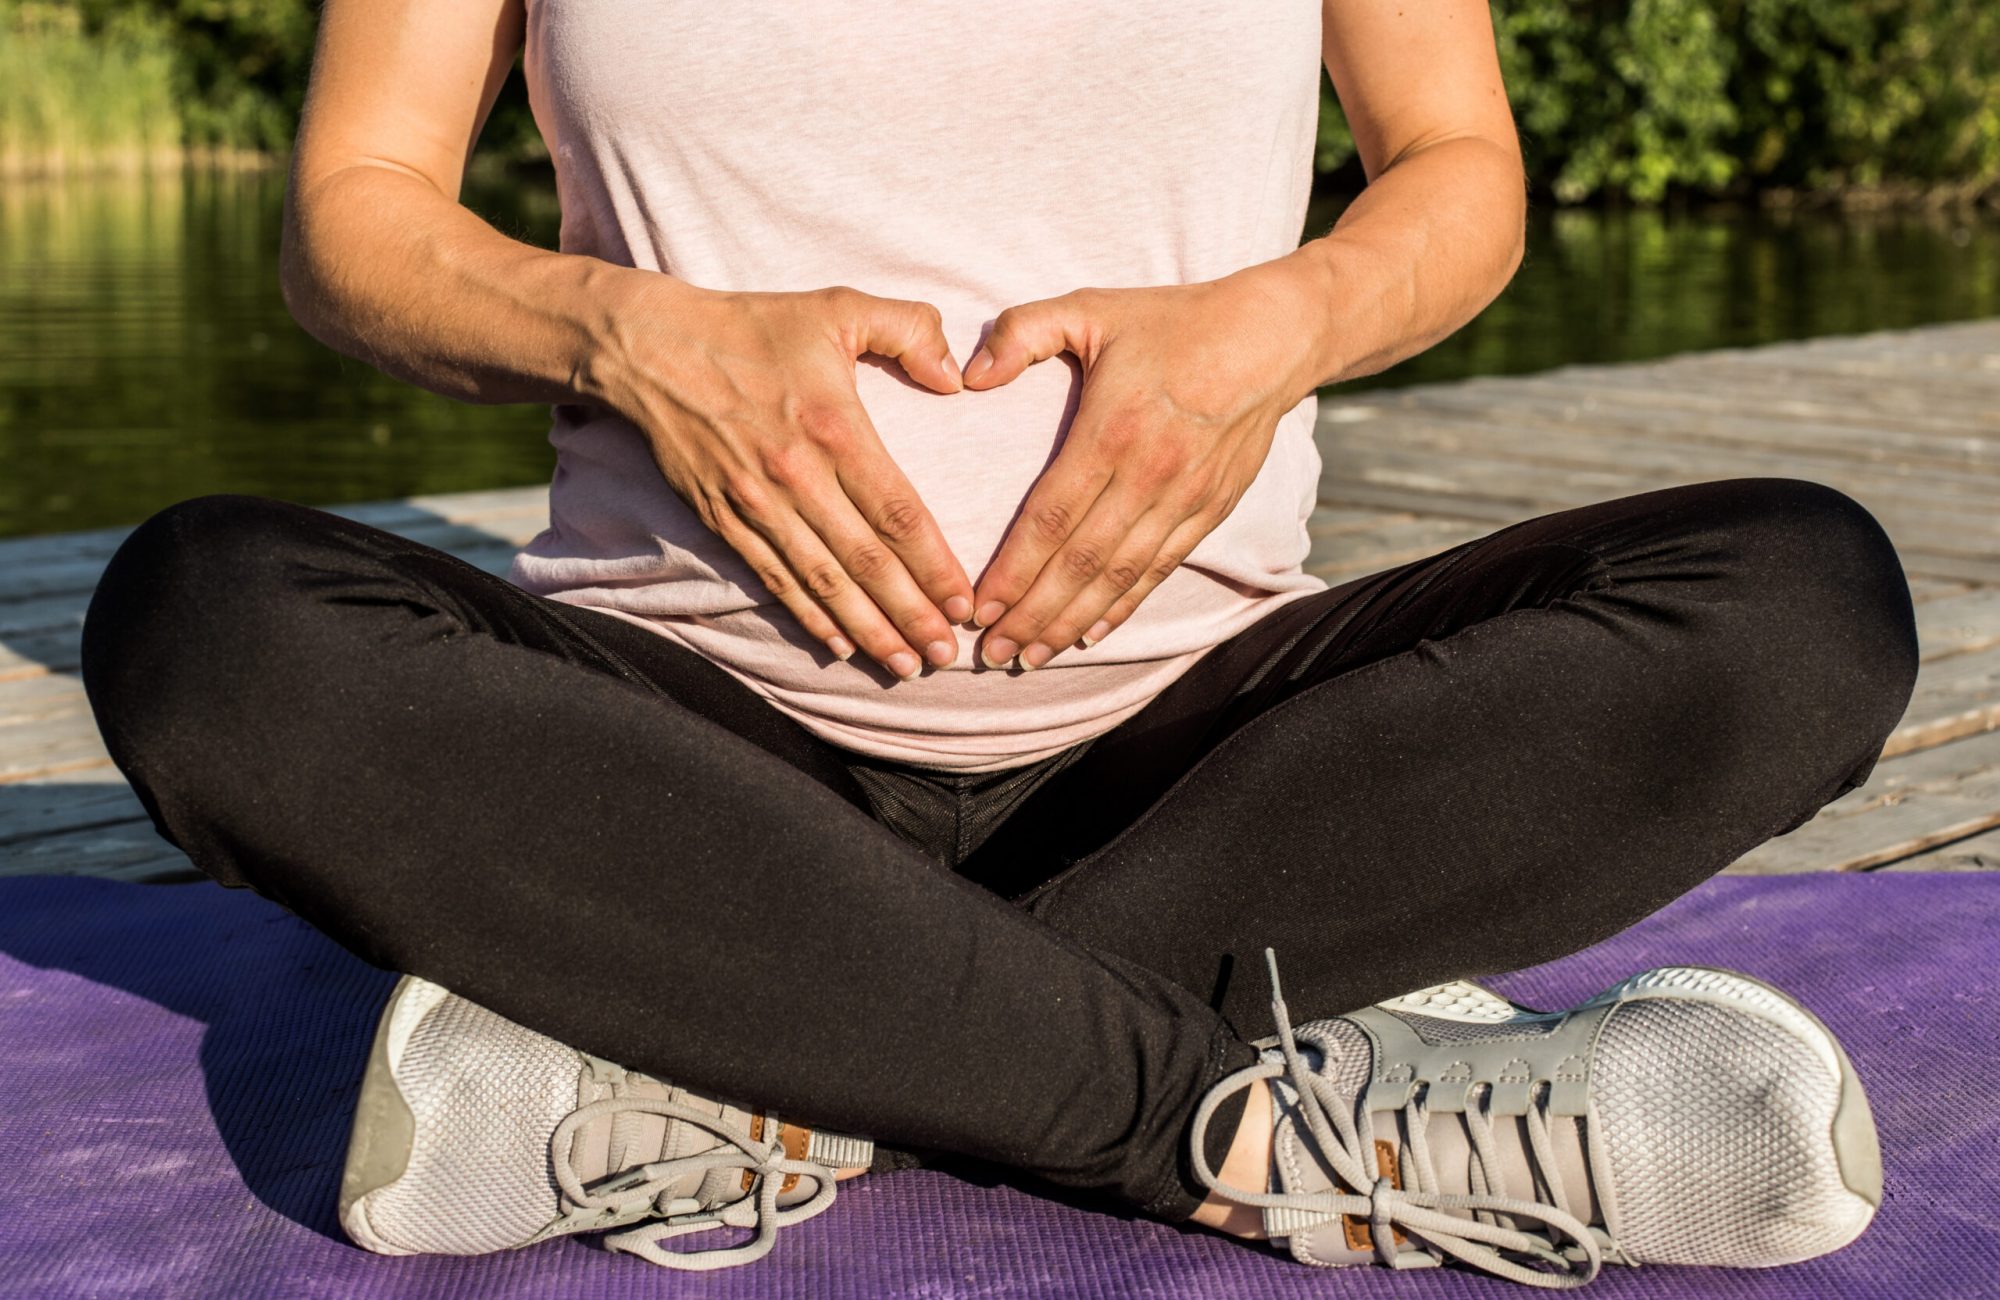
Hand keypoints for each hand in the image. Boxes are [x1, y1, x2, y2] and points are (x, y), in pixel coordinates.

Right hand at [600, 281, 973, 679]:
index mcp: (834, 428)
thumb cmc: (753, 326)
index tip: (963, 601)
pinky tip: (838, 644)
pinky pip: (774, 578)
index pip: (896, 512)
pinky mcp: (723, 517)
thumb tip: (955, 377)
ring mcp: (756, 504)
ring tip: (903, 665)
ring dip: (865, 629)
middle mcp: (796, 476)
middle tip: (944, 655)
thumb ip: (909, 329)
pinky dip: (808, 616)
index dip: (933, 564)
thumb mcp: (838, 307)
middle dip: (910, 614)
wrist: (651, 348)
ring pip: (822, 582)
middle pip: (865, 562)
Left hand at [959, 262, 1323, 669]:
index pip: (1052, 516)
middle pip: (1081, 562)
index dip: (1015, 569)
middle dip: (1033, 615)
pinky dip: (1123, 608)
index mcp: (1113, 429)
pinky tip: (1090, 635)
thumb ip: (1023, 331)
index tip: (980, 606)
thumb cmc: (1171, 322)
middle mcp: (1149, 474)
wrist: (1271, 338)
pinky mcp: (1209, 511)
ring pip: (1119, 578)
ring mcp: (1184, 499)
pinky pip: (1159, 571)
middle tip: (993, 654)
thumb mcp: (1091, 307)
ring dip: (1072, 623)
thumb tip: (969, 374)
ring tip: (1031, 658)